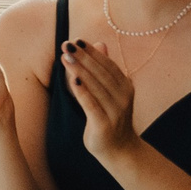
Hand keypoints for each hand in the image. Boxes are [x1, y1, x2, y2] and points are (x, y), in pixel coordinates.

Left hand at [61, 35, 140, 165]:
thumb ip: (103, 69)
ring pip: (96, 86)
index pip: (108, 65)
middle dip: (84, 57)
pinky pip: (92, 104)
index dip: (92, 52)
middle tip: (67, 44)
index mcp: (125, 86)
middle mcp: (123, 96)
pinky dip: (82, 91)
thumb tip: (100, 43)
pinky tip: (72, 79)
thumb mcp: (108, 91)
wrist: (120, 150)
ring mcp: (115, 110)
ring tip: (65, 57)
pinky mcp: (104, 124)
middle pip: (101, 73)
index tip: (77, 40)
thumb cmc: (110, 117)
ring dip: (80, 70)